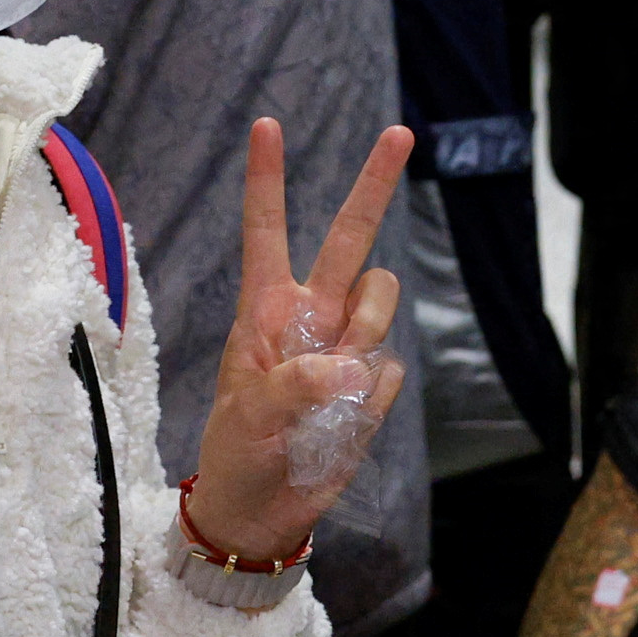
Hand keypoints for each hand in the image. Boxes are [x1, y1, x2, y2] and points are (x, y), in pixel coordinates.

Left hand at [183, 118, 416, 569]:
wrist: (263, 511)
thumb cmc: (238, 453)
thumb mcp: (249, 415)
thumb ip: (297, 382)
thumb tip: (353, 365)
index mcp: (265, 309)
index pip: (267, 232)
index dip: (268, 180)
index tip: (267, 124)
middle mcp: (311, 315)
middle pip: (350, 238)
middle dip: (374, 184)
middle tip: (399, 132)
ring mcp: (347, 347)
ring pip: (382, 301)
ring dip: (365, 332)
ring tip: (330, 388)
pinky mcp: (373, 384)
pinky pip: (390, 369)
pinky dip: (370, 396)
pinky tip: (341, 422)